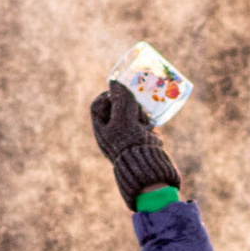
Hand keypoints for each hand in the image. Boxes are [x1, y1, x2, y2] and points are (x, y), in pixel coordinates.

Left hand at [90, 78, 177, 209]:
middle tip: (136, 107)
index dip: (108, 95)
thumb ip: (120, 99)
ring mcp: (126, 136)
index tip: (121, 93)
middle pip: (116, 107)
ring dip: (138, 113)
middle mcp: (111, 132)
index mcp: (101, 129)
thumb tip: (115, 82)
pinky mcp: (140, 140)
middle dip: (128, 104)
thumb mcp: (123, 118)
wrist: (146, 168)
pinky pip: (141, 123)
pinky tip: (150, 127)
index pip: (99, 104)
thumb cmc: (130, 142)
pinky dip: (146, 122)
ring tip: (143, 121)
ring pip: (131, 114)